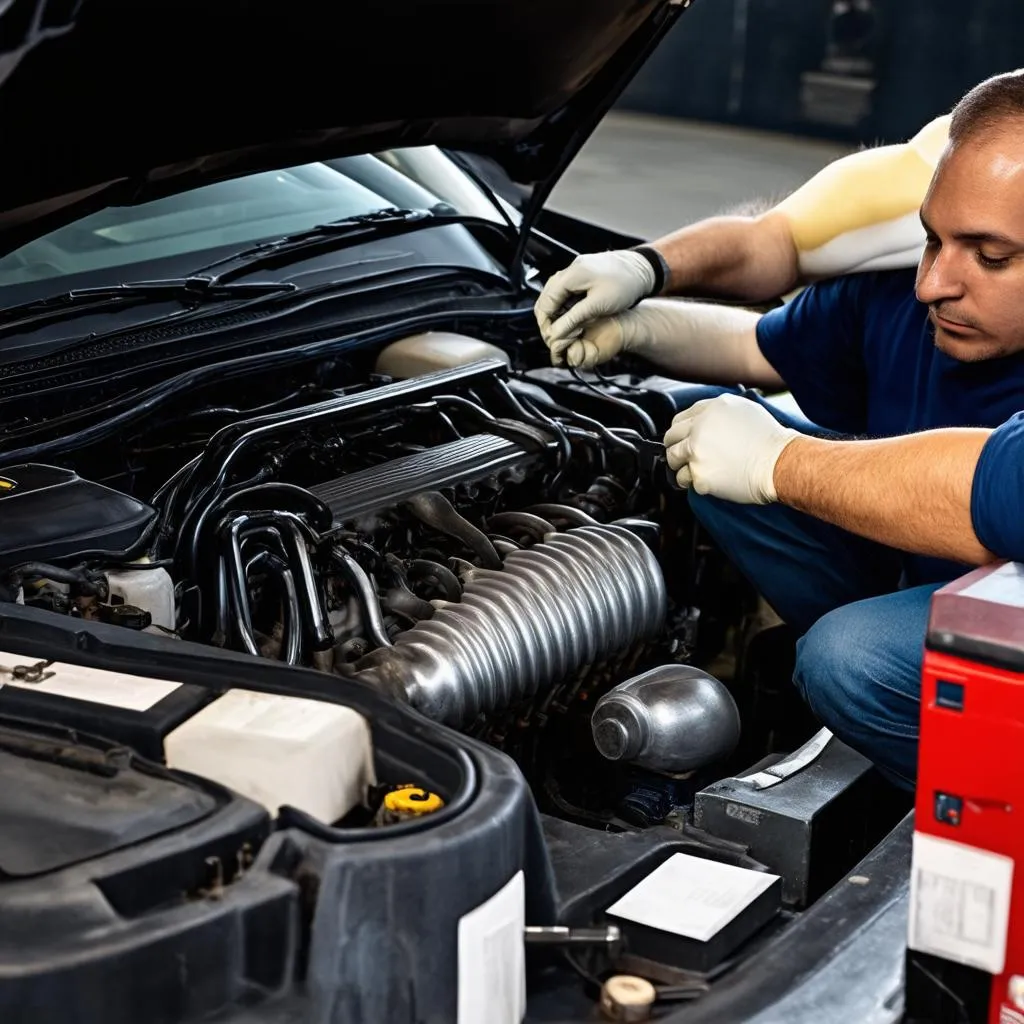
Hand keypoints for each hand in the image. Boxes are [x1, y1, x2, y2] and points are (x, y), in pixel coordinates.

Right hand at [534, 250, 655, 362]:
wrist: (643, 269)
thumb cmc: (625, 284)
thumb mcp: (598, 305)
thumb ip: (574, 318)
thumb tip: (555, 333)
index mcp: (570, 275)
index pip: (545, 302)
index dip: (545, 324)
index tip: (551, 339)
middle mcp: (569, 271)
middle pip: (547, 299)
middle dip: (548, 320)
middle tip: (556, 337)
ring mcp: (576, 271)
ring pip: (555, 296)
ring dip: (557, 314)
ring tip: (565, 330)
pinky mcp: (583, 275)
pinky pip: (566, 293)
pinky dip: (566, 307)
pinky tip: (573, 318)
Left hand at [663, 393, 798, 503]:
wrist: (778, 462)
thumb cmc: (768, 438)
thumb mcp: (742, 409)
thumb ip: (715, 412)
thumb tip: (701, 420)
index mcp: (709, 410)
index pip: (678, 420)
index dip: (679, 432)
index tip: (682, 439)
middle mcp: (699, 429)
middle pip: (671, 439)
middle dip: (676, 448)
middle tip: (685, 456)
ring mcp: (697, 452)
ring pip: (673, 460)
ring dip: (682, 466)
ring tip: (698, 469)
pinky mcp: (699, 475)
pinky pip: (685, 480)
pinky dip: (695, 482)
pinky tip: (710, 479)